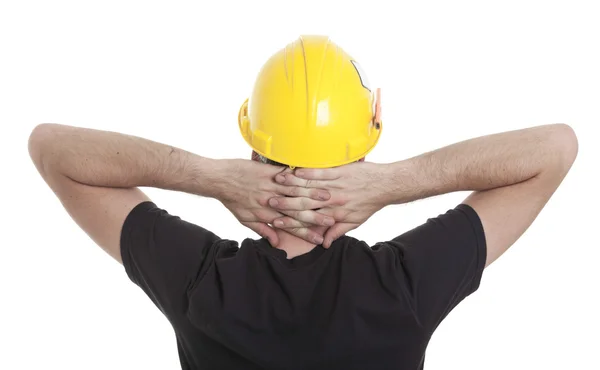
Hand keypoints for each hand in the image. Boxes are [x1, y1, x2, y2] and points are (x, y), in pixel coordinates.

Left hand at [215, 159, 333, 245]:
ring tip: (329, 198)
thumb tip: (276, 243)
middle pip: (296, 211)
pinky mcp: (269, 171)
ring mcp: (271, 186)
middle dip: (315, 217)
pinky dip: (302, 176)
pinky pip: (288, 174)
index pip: (290, 227)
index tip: (319, 240)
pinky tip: (314, 175)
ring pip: (295, 193)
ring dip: (313, 195)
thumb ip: (263, 230)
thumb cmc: (232, 200)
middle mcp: (270, 202)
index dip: (305, 234)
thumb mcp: (245, 219)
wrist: (219, 179)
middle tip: (331, 222)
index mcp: (266, 215)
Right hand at [268, 162, 391, 247]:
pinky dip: (306, 171)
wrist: (385, 186)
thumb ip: (337, 232)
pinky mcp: (339, 171)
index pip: (308, 219)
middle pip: (304, 203)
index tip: (275, 221)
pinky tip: (293, 170)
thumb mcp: (355, 222)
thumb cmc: (369, 204)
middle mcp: (332, 200)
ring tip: (276, 183)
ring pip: (309, 186)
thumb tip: (325, 243)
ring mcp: (335, 185)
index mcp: (334, 214)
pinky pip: (320, 172)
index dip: (290, 221)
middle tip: (269, 202)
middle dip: (285, 203)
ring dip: (291, 184)